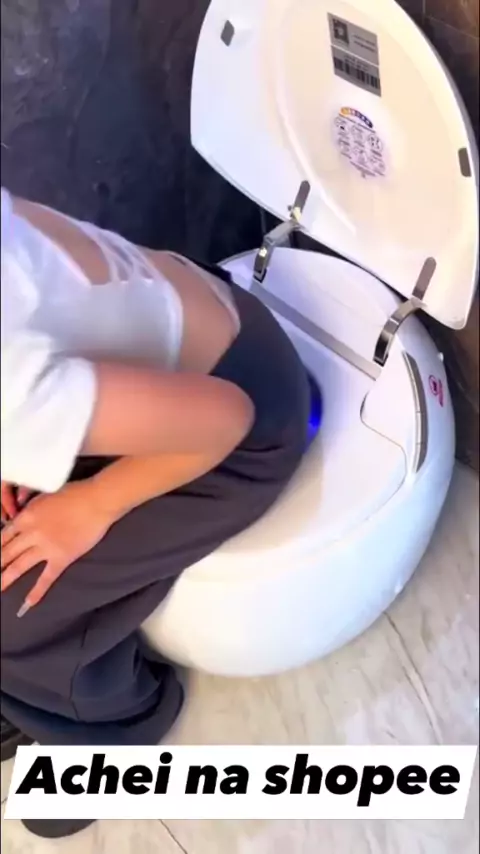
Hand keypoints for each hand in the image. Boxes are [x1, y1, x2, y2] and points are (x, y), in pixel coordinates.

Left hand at [1, 480, 111, 612]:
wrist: (96, 501)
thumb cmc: (74, 493)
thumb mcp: (44, 496)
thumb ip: (31, 510)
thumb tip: (22, 520)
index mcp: (26, 517)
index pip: (3, 535)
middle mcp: (31, 534)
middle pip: (6, 552)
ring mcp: (46, 548)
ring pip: (19, 566)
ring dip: (5, 579)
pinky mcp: (61, 559)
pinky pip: (46, 578)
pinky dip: (36, 592)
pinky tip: (27, 604)